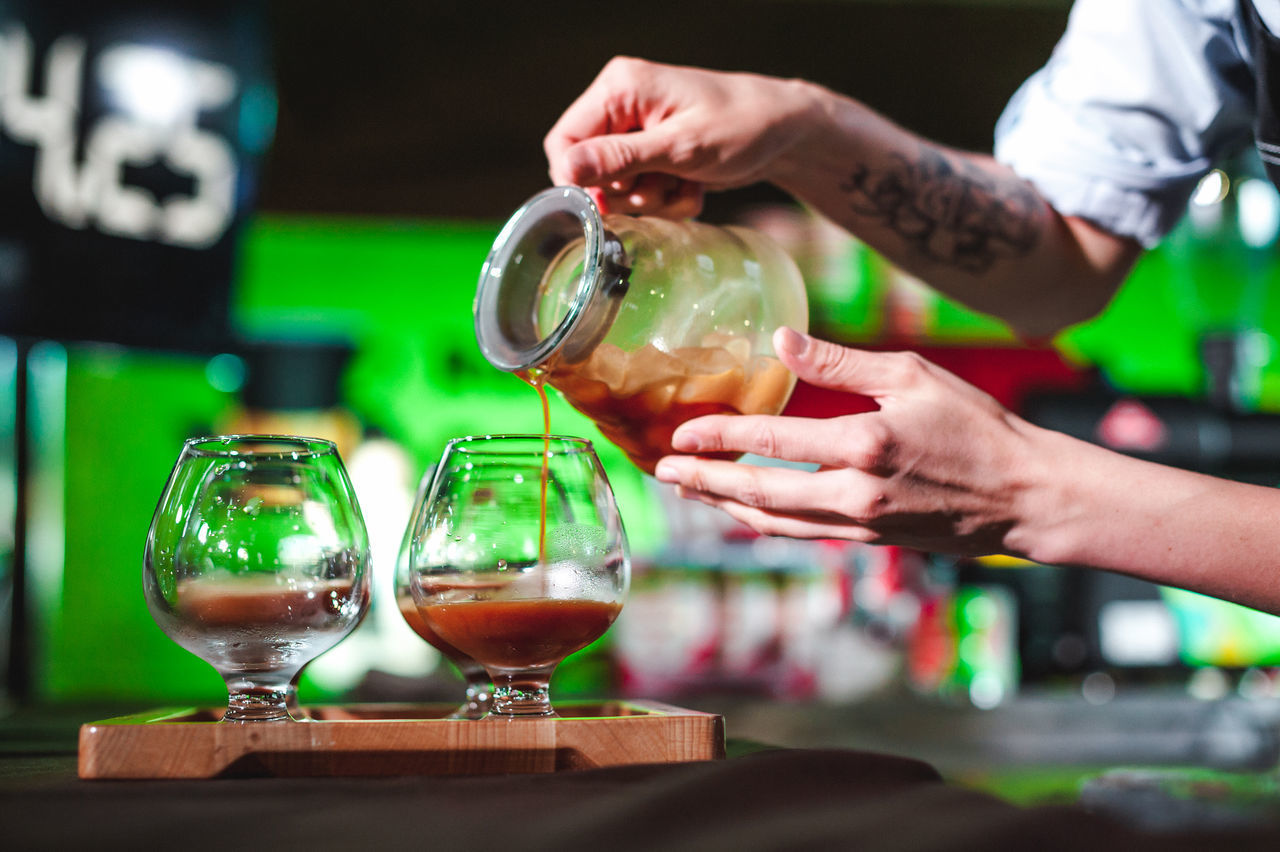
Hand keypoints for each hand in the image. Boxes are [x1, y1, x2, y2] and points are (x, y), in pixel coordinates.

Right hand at [544, 57, 822, 216]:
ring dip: (653, 199)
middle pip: (590, 170)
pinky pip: (641, 192)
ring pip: (617, 188)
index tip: (606, 203)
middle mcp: (622, 105)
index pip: (564, 141)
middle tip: (664, 185)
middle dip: (627, 192)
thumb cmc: (742, 127)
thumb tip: (567, 170)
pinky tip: (694, 186)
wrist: (786, 133)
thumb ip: (620, 158)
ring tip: (687, 183)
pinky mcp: (654, 153)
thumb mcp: (680, 148)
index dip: (579, 179)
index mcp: (620, 88)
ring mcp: (637, 131)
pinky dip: (667, 199)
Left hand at [653, 327, 1046, 554]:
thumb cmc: (977, 426)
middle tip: (661, 472)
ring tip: (688, 492)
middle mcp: (855, 492)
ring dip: (724, 507)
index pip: (771, 441)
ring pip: (773, 522)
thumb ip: (840, 362)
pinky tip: (741, 511)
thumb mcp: (913, 376)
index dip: (719, 438)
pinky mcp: (869, 540)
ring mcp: (860, 524)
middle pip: (757, 493)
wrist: (1027, 496)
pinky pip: (801, 534)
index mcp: (864, 444)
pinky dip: (762, 522)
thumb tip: (780, 341)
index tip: (681, 434)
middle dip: (703, 482)